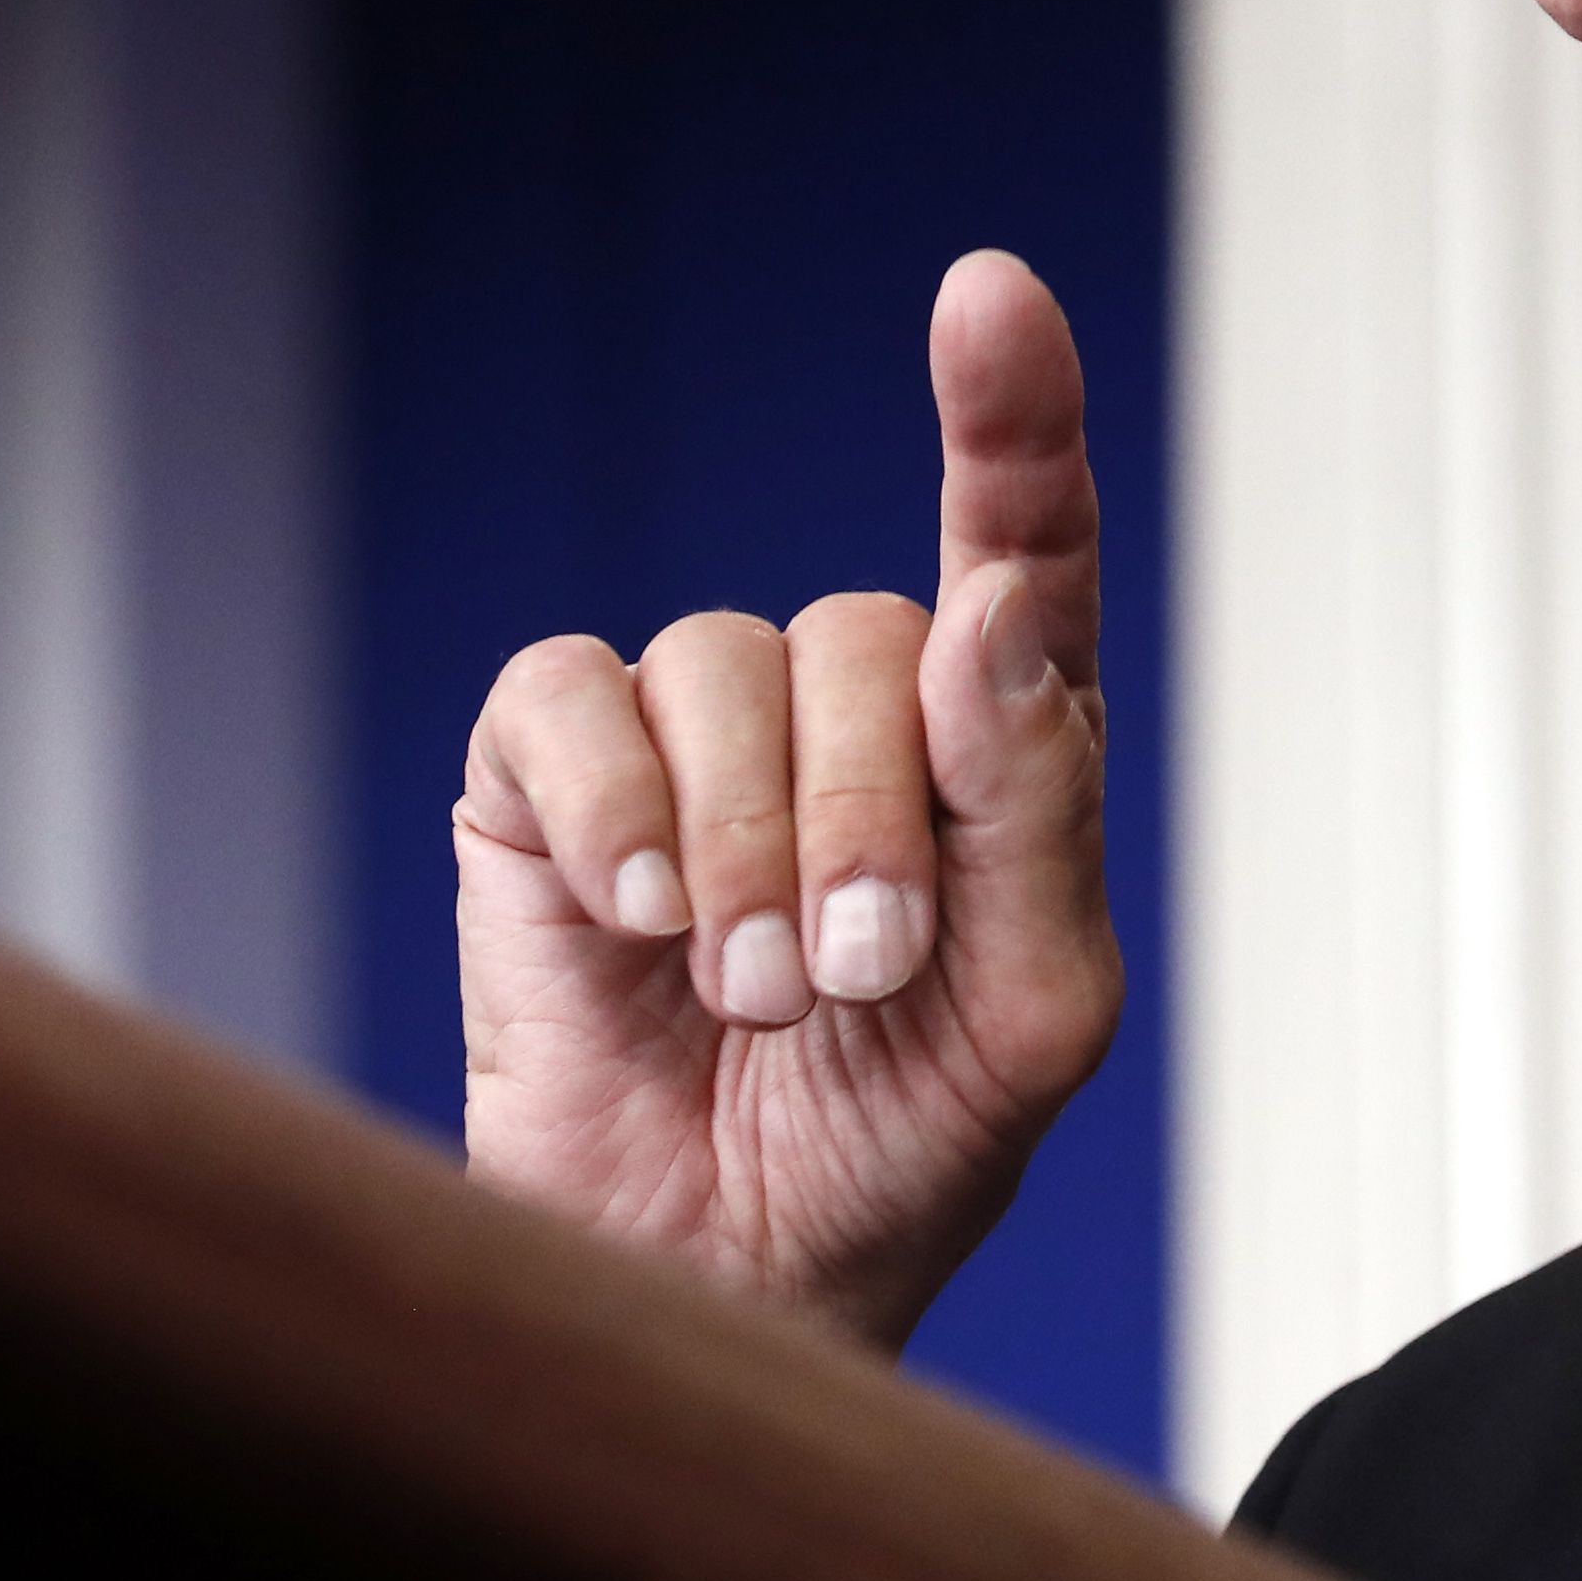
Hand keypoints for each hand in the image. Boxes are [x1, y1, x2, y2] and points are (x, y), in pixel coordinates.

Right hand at [453, 249, 1120, 1347]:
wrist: (722, 1280)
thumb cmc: (897, 1149)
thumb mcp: (1029, 1009)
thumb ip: (1036, 803)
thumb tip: (1003, 595)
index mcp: (992, 737)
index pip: (1021, 538)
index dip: (1009, 415)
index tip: (989, 300)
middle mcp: (845, 701)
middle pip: (861, 632)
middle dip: (866, 820)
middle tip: (854, 979)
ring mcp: (688, 728)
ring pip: (717, 663)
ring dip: (744, 848)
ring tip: (751, 996)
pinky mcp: (545, 773)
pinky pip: (566, 697)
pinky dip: (609, 810)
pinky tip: (637, 920)